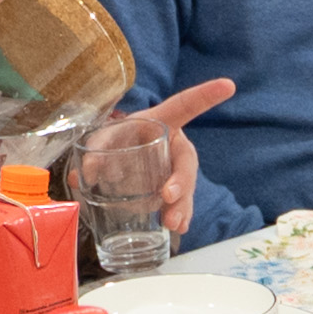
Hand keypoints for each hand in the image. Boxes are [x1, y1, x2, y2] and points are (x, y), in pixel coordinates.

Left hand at [84, 77, 235, 234]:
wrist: (118, 156)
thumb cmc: (116, 139)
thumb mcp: (105, 137)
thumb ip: (96, 150)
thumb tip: (84, 173)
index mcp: (162, 121)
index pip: (185, 106)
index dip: (205, 95)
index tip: (228, 85)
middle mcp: (174, 146)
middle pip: (185, 163)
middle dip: (180, 181)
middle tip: (169, 196)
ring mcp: (174, 170)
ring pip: (185, 188)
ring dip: (181, 206)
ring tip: (173, 224)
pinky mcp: (170, 191)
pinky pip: (178, 204)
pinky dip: (179, 215)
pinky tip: (178, 228)